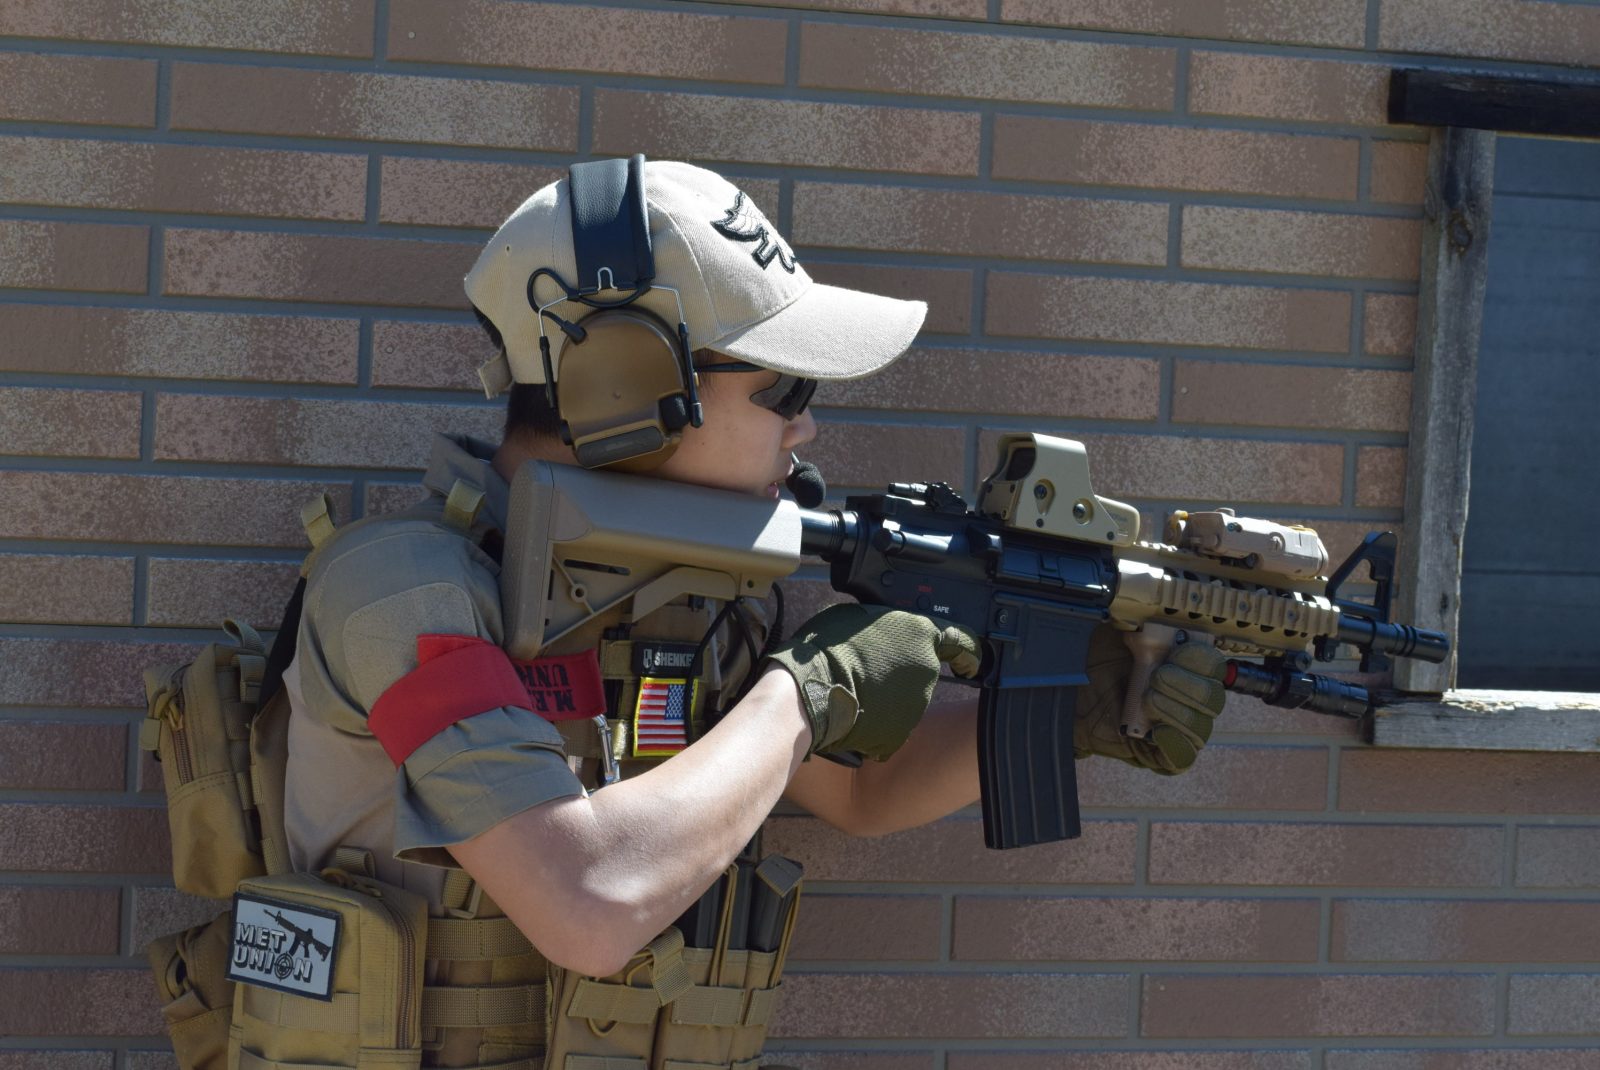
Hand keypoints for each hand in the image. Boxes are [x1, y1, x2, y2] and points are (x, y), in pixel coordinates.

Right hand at [763, 603, 980, 760]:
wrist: (809, 693)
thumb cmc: (826, 649)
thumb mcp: (858, 615)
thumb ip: (886, 623)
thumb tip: (886, 628)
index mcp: (921, 634)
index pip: (961, 640)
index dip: (968, 651)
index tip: (969, 661)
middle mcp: (926, 669)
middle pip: (922, 671)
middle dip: (901, 671)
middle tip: (869, 668)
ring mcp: (915, 705)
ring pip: (905, 699)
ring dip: (886, 696)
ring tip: (852, 688)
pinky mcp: (900, 733)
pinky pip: (890, 726)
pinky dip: (875, 721)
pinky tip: (852, 711)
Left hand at [1074, 627, 1226, 774]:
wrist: (1065, 690)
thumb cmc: (1092, 659)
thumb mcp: (1116, 630)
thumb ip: (1140, 619)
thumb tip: (1157, 611)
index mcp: (1183, 664)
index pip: (1214, 666)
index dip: (1201, 659)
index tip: (1177, 649)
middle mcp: (1186, 696)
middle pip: (1213, 698)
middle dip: (1187, 685)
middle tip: (1157, 676)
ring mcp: (1174, 727)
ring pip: (1200, 727)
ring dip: (1176, 710)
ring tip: (1148, 698)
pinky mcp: (1158, 753)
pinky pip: (1183, 756)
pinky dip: (1174, 741)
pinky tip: (1157, 729)